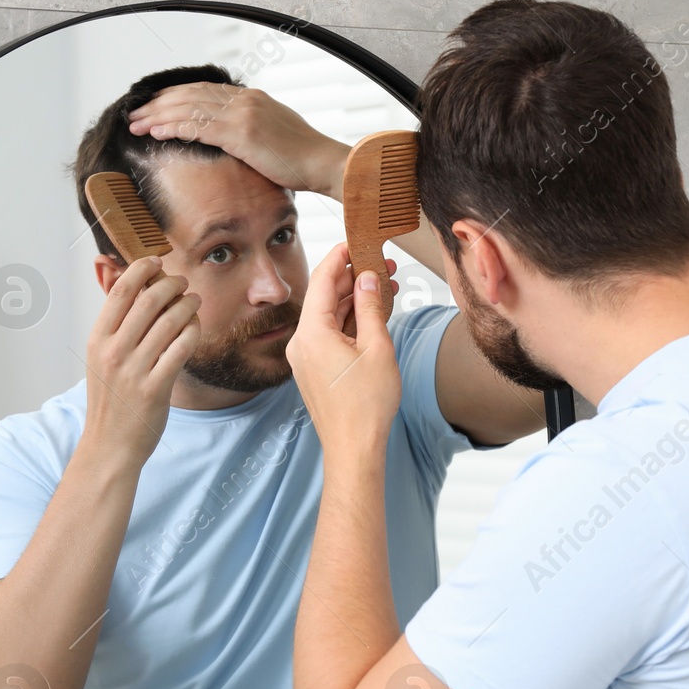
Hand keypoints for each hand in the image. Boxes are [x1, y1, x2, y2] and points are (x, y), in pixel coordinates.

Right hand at [81, 256, 201, 466]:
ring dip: (187, 306)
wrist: (110, 445)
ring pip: (169, 322)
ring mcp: (134, 370)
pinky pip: (181, 349)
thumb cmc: (110, 399)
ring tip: (194, 302)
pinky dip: (192, 332)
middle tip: (183, 282)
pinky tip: (195, 328)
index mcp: (97, 339)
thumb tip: (126, 283)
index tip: (156, 262)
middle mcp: (113, 352)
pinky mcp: (155, 388)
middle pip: (148, 300)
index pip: (121, 291)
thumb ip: (115, 324)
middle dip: (171, 284)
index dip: (141, 269)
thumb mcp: (100, 358)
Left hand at [127, 82, 351, 198]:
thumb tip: (233, 141)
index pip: (204, 90)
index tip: (154, 106)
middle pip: (191, 95)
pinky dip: (173, 128)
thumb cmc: (302, 159)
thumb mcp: (273, 137)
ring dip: (158, 116)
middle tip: (134, 113)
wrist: (323, 164)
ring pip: (189, 108)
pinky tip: (155, 133)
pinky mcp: (242, 133)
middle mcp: (245, 100)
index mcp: (251, 98)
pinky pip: (198, 126)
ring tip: (135, 124)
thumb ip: (250, 131)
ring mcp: (243, 113)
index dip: (175, 97)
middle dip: (158, 105)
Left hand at [285, 244, 400, 461]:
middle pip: (325, 296)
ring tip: (385, 284)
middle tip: (383, 263)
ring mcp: (307, 357)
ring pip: (330, 316)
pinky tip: (373, 312)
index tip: (357, 240)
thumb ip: (371, 307)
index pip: (321, 280)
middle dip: (353, 277)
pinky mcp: (316, 369)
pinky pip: (331, 335)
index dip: (340, 256)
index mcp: (311, 333)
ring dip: (355, 299)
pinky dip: (350, 321)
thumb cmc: (366, 405)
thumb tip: (368, 278)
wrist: (354, 448)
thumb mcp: (377, 348)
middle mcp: (302, 342)